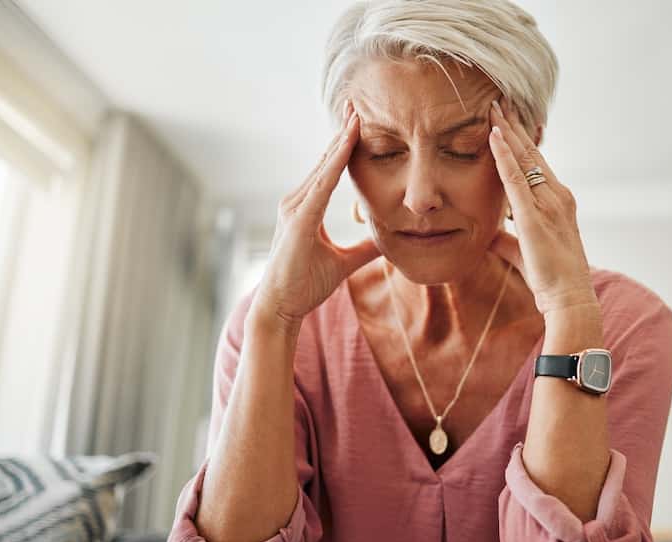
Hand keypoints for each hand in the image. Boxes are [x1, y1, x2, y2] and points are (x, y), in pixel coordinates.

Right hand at [248, 99, 379, 330]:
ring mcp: (295, 208)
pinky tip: (348, 146)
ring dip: (341, 141)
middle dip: (342, 132)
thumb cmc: (305, 285)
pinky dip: (335, 164)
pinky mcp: (299, 221)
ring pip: (324, 168)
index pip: (330, 169)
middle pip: (325, 160)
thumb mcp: (344, 263)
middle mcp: (297, 201)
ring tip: (357, 116)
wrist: (282, 307)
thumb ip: (365, 249)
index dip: (344, 145)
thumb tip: (389, 242)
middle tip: (358, 104)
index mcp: (307, 208)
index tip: (359, 121)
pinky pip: (321, 186)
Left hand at [486, 99, 596, 315]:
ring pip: (525, 157)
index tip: (507, 118)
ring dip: (508, 130)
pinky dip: (504, 154)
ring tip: (493, 105)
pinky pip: (515, 177)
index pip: (536, 163)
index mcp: (558, 201)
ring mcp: (548, 202)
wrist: (569, 298)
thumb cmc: (551, 280)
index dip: (521, 140)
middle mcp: (557, 195)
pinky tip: (493, 135)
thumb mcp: (524, 253)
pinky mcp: (534, 215)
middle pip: (532, 152)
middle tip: (499, 98)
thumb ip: (507, 240)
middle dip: (515, 124)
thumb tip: (487, 235)